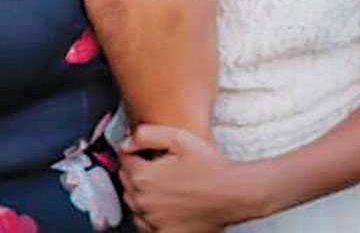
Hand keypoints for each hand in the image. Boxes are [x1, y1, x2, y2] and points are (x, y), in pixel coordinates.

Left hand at [119, 124, 239, 232]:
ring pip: (133, 202)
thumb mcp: (179, 137)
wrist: (236, 194)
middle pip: (126, 181)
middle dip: (135, 170)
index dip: (133, 151)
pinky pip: (144, 224)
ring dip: (140, 192)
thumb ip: (145, 135)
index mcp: (144, 177)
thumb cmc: (211, 166)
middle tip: (154, 165)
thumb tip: (126, 143)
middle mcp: (145, 201)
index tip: (143, 151)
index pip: (123, 159)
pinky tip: (162, 204)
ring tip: (160, 183)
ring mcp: (154, 220)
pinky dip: (148, 214)